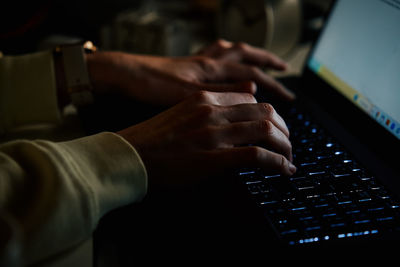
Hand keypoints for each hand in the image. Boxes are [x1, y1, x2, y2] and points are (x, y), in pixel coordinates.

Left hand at [86, 40, 293, 105]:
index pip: (253, 74)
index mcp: (212, 69)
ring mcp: (198, 61)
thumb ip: (222, 92)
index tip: (291, 99)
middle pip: (247, 56)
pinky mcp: (188, 64)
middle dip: (268, 62)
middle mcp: (208, 61)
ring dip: (250, 53)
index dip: (274, 87)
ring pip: (232, 51)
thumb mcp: (189, 95)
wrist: (124, 74)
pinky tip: (226, 63)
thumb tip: (254, 89)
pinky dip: (227, 55)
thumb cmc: (153, 86)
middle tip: (284, 70)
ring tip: (262, 60)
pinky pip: (215, 53)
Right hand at [117, 91, 295, 187]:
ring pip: (267, 130)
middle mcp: (212, 110)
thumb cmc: (152, 140)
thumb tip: (231, 120)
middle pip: (265, 111)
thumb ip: (207, 112)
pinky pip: (257, 155)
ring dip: (285, 146)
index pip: (251, 99)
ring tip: (288, 159)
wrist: (129, 156)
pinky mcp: (215, 157)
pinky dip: (277, 163)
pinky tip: (284, 171)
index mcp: (204, 98)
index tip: (273, 128)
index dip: (268, 115)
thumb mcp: (180, 114)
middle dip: (283, 129)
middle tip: (286, 144)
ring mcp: (214, 133)